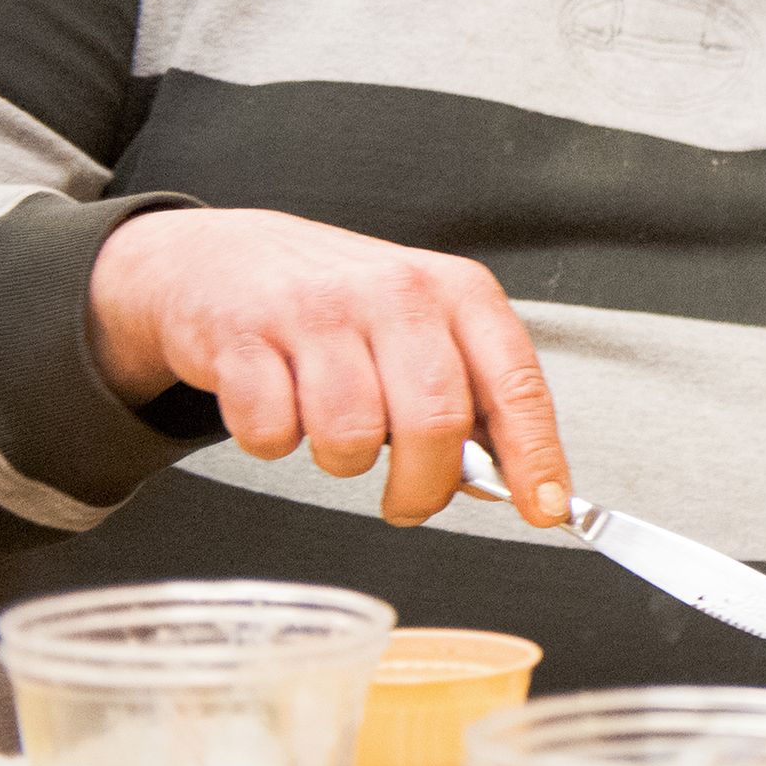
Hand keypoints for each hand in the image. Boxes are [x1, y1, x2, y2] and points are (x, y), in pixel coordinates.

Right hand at [84, 208, 569, 528]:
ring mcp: (318, 310)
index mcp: (457, 291)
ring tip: (336, 437)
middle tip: (411, 502)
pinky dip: (275, 442)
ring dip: (344, 462)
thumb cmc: (337, 301)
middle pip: (435, 423)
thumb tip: (504, 477)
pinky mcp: (245, 335)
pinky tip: (282, 410)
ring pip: (351, 435)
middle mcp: (396, 293)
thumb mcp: (420, 326)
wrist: (222, 256)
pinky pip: (272, 432)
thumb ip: (467, 395)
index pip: (515, 385)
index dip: (534, 456)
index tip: (544, 509)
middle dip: (425, 487)